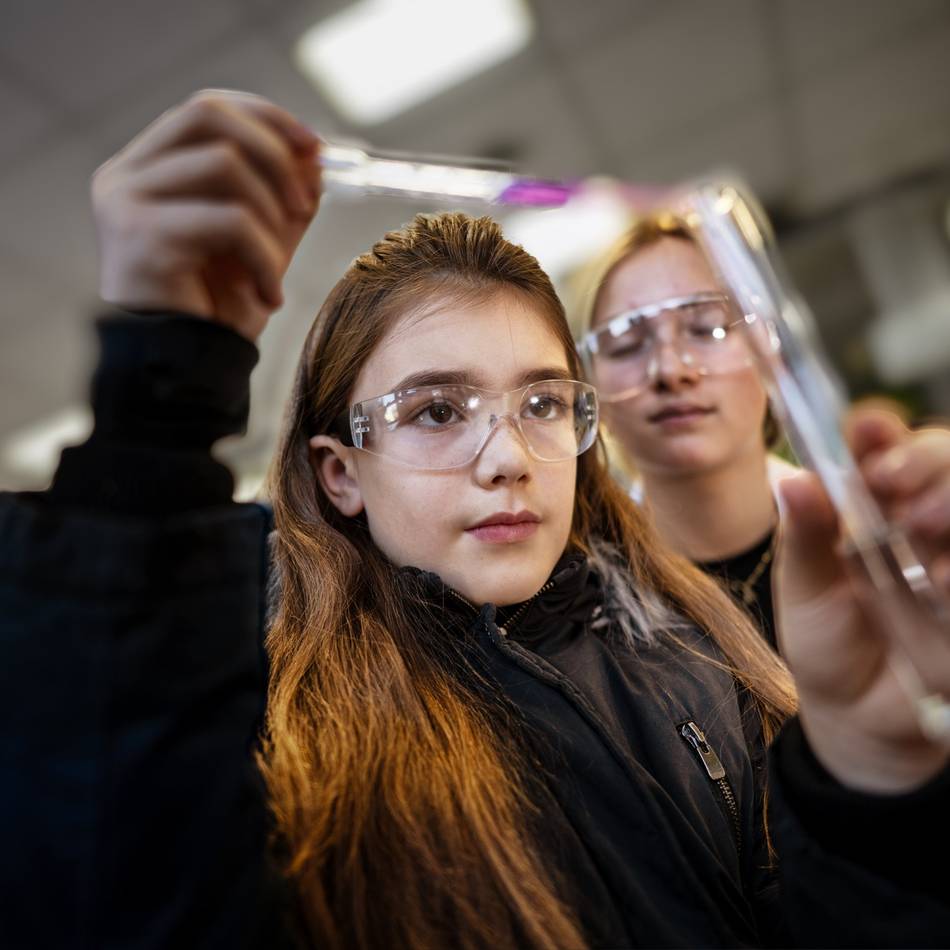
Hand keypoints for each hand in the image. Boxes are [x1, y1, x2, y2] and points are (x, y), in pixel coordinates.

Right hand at [91, 89, 319, 340]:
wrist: (186, 372)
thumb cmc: (216, 311)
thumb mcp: (261, 244)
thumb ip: (282, 198)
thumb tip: (315, 155)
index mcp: (146, 170)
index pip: (206, 110)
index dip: (266, 118)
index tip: (315, 147)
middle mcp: (125, 176)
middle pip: (207, 114)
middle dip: (273, 152)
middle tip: (304, 204)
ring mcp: (125, 201)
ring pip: (224, 165)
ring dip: (271, 216)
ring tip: (278, 268)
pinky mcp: (141, 236)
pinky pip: (228, 221)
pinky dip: (264, 258)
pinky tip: (269, 297)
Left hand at [774, 408, 949, 792]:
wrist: (858, 712)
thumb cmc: (828, 635)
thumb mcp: (805, 585)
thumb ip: (805, 535)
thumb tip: (794, 482)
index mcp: (871, 502)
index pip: (883, 447)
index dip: (880, 431)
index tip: (866, 428)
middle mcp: (921, 517)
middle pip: (944, 458)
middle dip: (924, 458)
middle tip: (890, 478)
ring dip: (949, 500)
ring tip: (916, 524)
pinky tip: (941, 584)